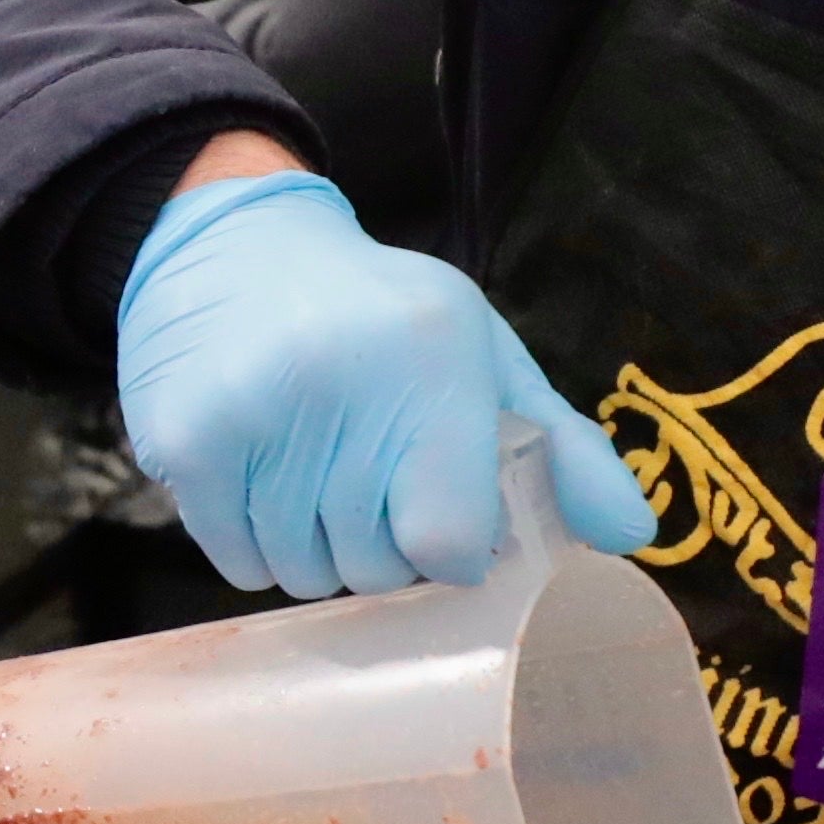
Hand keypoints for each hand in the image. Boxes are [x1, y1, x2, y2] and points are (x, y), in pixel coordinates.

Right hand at [114, 154, 657, 595]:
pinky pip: (241, 564)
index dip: (451, 549)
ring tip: (314, 475)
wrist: (234, 247)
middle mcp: (343, 384)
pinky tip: (264, 478)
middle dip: (383, 549)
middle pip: (377, 570)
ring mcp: (257, 416)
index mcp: (435, 360)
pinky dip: (257, 544)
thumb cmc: (376, 318)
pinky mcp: (189, 442)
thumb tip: (634, 532)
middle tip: (369, 483)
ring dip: (318, 550)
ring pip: (306, 576)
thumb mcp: (480, 354)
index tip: (442, 515)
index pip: (451, 543)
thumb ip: (561, 446)